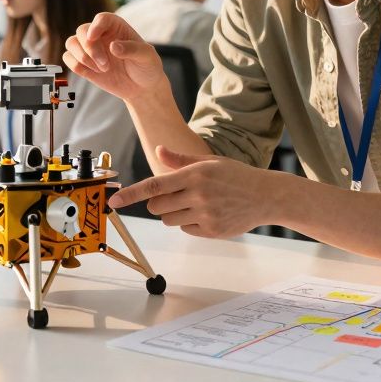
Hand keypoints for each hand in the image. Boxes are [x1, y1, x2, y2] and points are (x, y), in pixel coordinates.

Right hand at [63, 12, 167, 102]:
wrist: (142, 88)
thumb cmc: (147, 67)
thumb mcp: (146, 57)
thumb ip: (132, 49)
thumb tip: (113, 46)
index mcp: (116, 27)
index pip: (101, 19)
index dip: (96, 26)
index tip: (94, 37)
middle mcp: (101, 35)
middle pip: (82, 31)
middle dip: (90, 48)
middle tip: (105, 65)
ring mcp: (90, 49)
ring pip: (71, 42)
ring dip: (82, 57)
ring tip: (102, 70)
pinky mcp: (84, 63)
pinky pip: (68, 58)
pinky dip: (76, 65)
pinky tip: (93, 73)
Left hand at [108, 146, 274, 237]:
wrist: (266, 196)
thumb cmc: (236, 175)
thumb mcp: (209, 161)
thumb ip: (180, 160)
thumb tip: (158, 150)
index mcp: (194, 174)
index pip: (154, 185)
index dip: (132, 194)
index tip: (114, 201)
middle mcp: (198, 195)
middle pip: (157, 206)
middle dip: (159, 201)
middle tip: (176, 194)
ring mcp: (205, 215)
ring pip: (169, 220)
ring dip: (173, 213)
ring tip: (194, 203)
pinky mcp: (211, 231)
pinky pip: (185, 229)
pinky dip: (189, 223)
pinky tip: (207, 213)